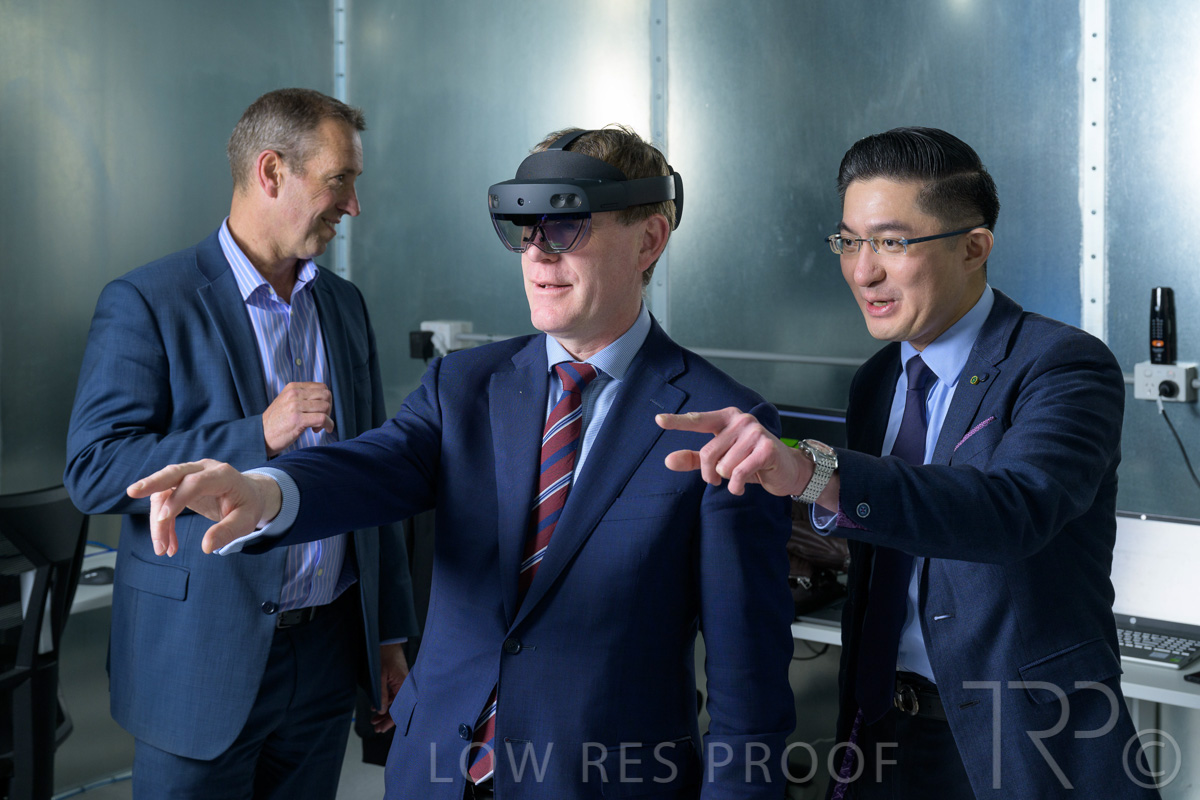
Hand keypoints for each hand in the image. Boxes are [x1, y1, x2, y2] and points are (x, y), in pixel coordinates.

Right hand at [126, 460, 282, 555]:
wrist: (249, 494)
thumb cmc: (248, 506)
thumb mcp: (246, 521)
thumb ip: (228, 532)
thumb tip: (207, 547)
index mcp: (222, 475)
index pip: (195, 482)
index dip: (178, 499)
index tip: (165, 519)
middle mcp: (203, 469)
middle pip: (174, 472)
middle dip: (152, 482)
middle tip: (131, 493)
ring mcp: (191, 474)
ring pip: (165, 491)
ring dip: (158, 520)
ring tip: (162, 549)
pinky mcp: (182, 483)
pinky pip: (165, 499)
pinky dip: (163, 522)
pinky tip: (168, 544)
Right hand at [263, 382, 333, 455]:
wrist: (260, 435)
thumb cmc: (276, 422)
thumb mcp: (287, 402)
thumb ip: (303, 397)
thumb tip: (325, 400)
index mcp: (293, 387)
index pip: (322, 387)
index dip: (326, 400)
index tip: (320, 411)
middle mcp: (294, 394)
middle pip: (326, 395)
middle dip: (328, 409)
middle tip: (321, 420)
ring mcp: (295, 406)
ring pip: (325, 407)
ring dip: (327, 419)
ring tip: (316, 427)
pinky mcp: (297, 420)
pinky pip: (322, 419)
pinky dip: (328, 425)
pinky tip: (320, 431)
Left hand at [372, 643, 409, 732]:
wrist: (387, 641)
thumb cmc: (384, 656)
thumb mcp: (379, 677)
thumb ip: (381, 695)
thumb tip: (381, 711)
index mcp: (404, 687)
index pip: (399, 710)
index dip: (390, 721)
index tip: (381, 729)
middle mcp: (405, 687)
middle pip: (398, 708)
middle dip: (386, 719)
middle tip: (376, 727)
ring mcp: (402, 683)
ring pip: (395, 703)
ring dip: (385, 711)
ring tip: (374, 719)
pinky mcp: (398, 680)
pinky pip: (394, 695)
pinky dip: (386, 702)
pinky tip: (376, 706)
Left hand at [655, 407, 810, 496]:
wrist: (786, 469)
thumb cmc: (750, 460)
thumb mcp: (720, 459)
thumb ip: (694, 459)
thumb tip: (668, 460)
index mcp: (726, 418)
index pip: (697, 420)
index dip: (677, 421)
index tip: (658, 420)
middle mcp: (740, 420)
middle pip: (708, 454)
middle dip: (711, 473)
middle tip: (720, 478)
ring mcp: (755, 432)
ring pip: (723, 467)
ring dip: (729, 479)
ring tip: (741, 475)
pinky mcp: (766, 449)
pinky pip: (738, 474)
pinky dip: (737, 486)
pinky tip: (742, 486)